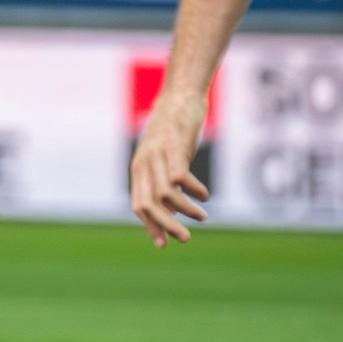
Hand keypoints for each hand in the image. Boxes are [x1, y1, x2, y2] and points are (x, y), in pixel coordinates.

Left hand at [129, 87, 210, 247]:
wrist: (179, 97)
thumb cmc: (173, 132)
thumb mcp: (163, 159)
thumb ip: (162, 181)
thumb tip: (169, 210)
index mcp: (139, 170)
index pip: (138, 205)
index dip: (150, 226)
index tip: (164, 244)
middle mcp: (144, 164)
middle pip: (149, 204)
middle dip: (166, 226)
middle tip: (185, 239)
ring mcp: (157, 154)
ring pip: (165, 193)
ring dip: (184, 210)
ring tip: (202, 217)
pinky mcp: (174, 145)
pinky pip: (179, 175)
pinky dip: (193, 189)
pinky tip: (204, 194)